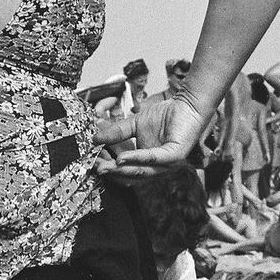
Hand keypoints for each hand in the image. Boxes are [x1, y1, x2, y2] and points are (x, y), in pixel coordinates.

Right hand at [93, 94, 207, 178]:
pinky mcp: (175, 156)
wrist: (186, 104)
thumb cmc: (165, 115)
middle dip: (113, 172)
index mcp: (148, 162)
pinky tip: (122, 158)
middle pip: (132, 175)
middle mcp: (158, 167)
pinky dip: (137, 159)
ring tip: (107, 166)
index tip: (93, 162)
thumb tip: (95, 138)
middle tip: (97, 168)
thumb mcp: (134, 124)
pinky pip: (153, 160)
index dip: (109, 167)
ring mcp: (167, 164)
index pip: (126, 169)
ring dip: (122, 170)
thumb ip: (117, 132)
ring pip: (142, 171)